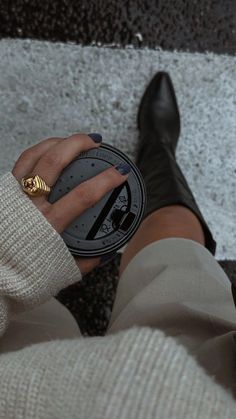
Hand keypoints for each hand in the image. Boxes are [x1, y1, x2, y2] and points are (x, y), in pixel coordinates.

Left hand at [11, 133, 129, 275]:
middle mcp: (31, 205)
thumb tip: (103, 254)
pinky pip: (23, 161)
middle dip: (79, 144)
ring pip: (37, 155)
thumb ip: (85, 262)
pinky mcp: (6, 191)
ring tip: (75, 140)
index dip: (106, 179)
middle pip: (55, 162)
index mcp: (49, 225)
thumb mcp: (59, 272)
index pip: (83, 195)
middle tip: (96, 143)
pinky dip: (40, 150)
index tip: (119, 172)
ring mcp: (16, 194)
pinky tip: (51, 149)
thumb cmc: (20, 273)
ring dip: (59, 142)